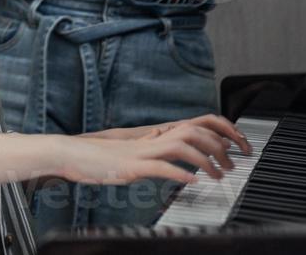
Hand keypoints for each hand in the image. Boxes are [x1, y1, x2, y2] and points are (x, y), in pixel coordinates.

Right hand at [53, 115, 246, 184]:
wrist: (71, 154)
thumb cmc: (100, 155)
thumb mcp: (130, 147)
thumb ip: (149, 141)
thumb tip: (163, 135)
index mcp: (154, 136)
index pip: (194, 124)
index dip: (218, 132)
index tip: (234, 146)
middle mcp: (151, 140)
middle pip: (194, 132)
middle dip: (219, 146)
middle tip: (231, 164)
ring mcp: (141, 152)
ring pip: (180, 146)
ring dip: (204, 160)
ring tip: (217, 174)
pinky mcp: (131, 166)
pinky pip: (159, 167)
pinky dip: (178, 173)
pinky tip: (191, 181)